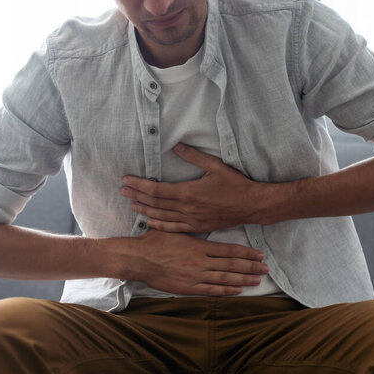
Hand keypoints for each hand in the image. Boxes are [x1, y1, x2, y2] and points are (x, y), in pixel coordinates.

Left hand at [120, 143, 272, 231]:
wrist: (251, 206)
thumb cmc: (234, 184)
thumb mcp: (215, 166)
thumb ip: (194, 156)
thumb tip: (176, 145)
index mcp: (189, 192)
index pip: (157, 190)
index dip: (140, 185)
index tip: (127, 180)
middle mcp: (187, 208)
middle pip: (155, 203)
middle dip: (137, 196)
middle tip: (122, 190)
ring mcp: (191, 220)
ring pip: (161, 216)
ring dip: (144, 210)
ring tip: (131, 204)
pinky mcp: (197, 227)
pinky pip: (173, 228)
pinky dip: (159, 225)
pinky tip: (148, 222)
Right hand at [129, 230, 269, 295]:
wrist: (138, 259)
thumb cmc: (154, 241)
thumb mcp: (175, 229)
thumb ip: (191, 230)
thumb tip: (202, 221)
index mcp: (199, 246)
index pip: (229, 250)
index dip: (246, 253)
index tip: (259, 254)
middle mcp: (201, 262)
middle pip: (232, 265)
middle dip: (251, 267)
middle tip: (266, 268)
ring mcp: (195, 276)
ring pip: (225, 279)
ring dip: (243, 280)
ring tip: (257, 280)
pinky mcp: (188, 288)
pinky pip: (211, 290)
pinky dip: (226, 290)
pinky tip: (237, 290)